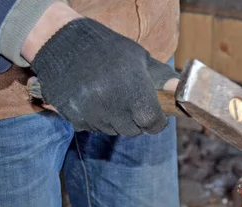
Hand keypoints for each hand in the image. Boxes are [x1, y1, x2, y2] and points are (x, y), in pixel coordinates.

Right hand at [23, 3, 178, 136]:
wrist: (60, 41)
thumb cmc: (107, 49)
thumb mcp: (138, 58)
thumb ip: (160, 79)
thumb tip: (180, 92)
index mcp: (134, 92)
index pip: (153, 124)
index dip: (155, 121)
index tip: (153, 114)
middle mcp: (114, 107)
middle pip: (133, 131)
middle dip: (136, 120)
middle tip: (129, 102)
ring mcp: (93, 114)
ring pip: (113, 131)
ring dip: (115, 120)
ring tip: (109, 96)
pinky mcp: (75, 118)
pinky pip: (93, 128)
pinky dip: (95, 119)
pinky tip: (92, 99)